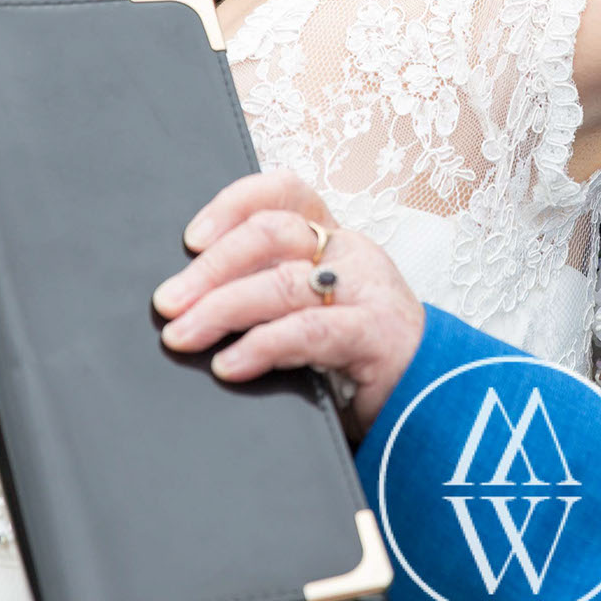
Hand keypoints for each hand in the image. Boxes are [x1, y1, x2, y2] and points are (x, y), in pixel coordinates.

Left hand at [153, 171, 424, 436]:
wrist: (433, 407)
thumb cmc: (357, 363)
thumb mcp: (310, 315)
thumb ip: (266, 298)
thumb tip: (188, 306)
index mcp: (334, 241)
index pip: (285, 193)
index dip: (233, 205)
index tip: (190, 240)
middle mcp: (352, 254)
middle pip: (271, 234)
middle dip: (209, 269)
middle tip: (168, 304)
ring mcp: (368, 290)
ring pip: (282, 282)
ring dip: (221, 309)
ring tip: (183, 337)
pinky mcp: (377, 334)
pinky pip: (309, 330)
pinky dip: (262, 346)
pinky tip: (230, 365)